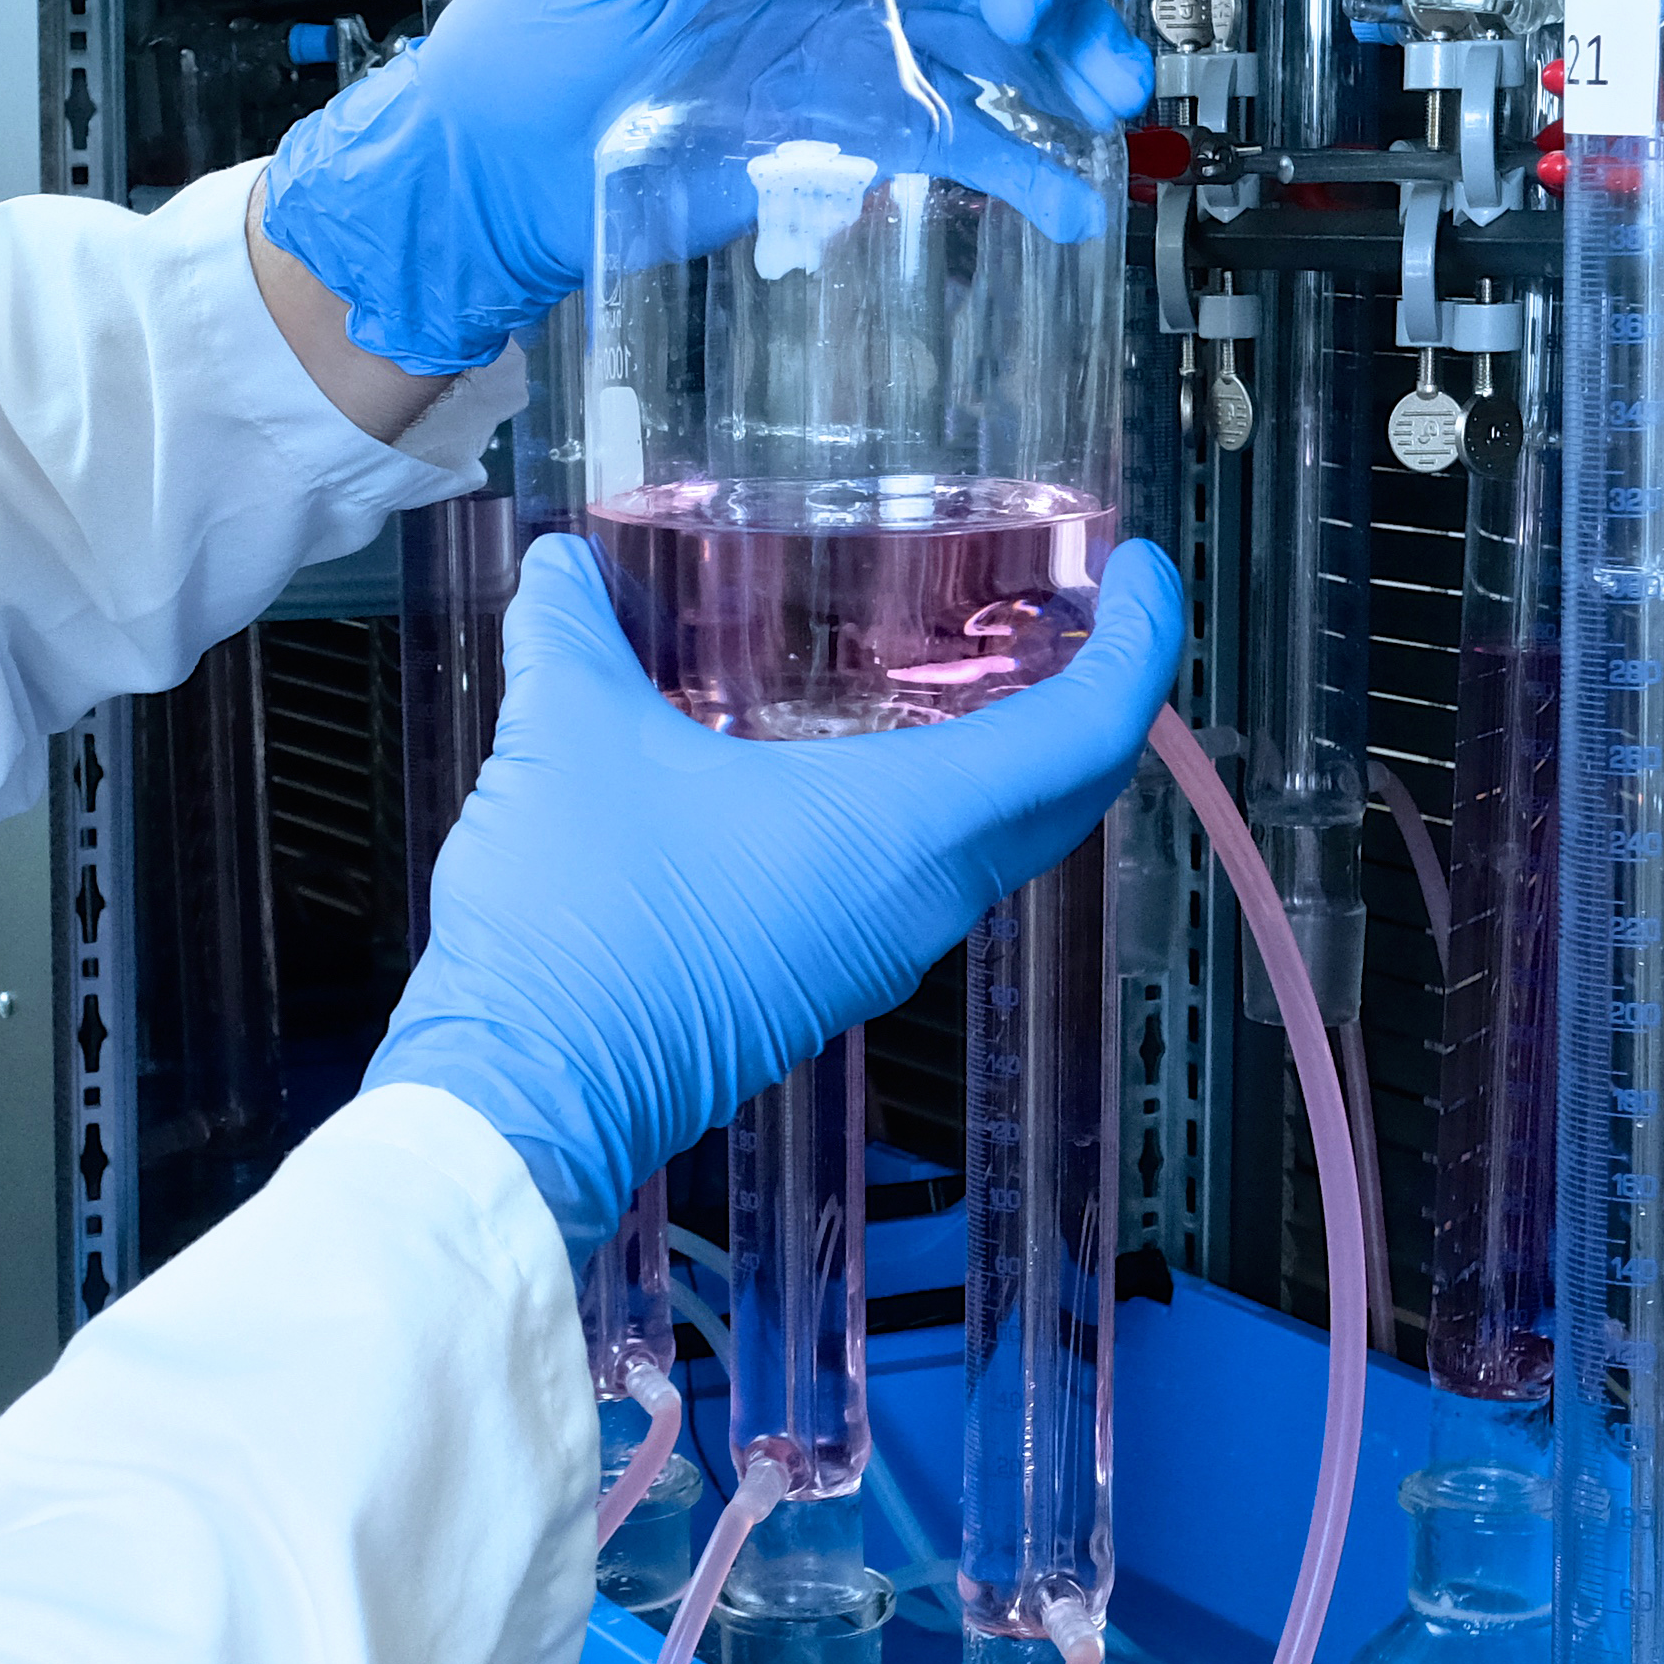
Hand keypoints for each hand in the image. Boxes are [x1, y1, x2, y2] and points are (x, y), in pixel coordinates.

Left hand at [258, 0, 1153, 381]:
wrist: (490, 181)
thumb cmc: (526, 37)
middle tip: (1023, 11)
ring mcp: (862, 49)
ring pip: (1004, 36)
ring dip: (1072, 54)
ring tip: (1109, 97)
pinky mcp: (860, 140)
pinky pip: (970, 143)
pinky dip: (1031, 167)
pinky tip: (1069, 197)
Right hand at [370, 537, 1182, 1264]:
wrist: (521, 1096)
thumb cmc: (577, 926)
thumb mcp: (568, 735)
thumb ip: (575, 631)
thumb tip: (567, 567)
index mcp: (904, 831)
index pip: (1087, 736)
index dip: (1140, 643)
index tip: (1142, 573)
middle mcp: (918, 901)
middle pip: (1065, 795)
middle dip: (1093, 696)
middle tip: (1070, 608)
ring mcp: (874, 953)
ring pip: (994, 843)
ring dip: (1010, 757)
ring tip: (964, 664)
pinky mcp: (822, 982)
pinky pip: (923, 881)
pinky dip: (932, 807)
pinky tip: (850, 756)